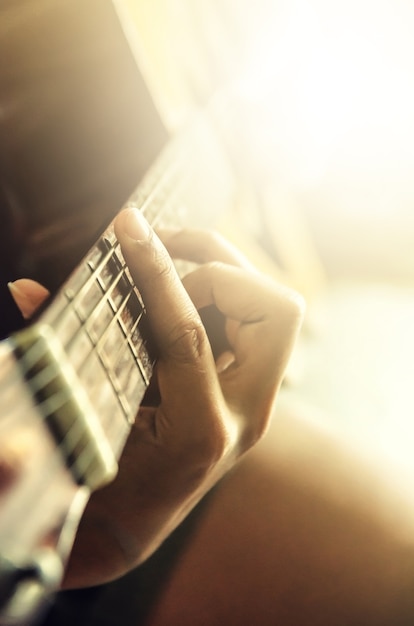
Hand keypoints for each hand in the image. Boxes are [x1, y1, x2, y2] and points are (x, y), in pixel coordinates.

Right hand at [9, 209, 303, 587]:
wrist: (127, 535)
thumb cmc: (94, 491)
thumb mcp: (75, 428)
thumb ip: (53, 357)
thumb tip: (27, 288)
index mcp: (201, 435)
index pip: (189, 332)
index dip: (154, 271)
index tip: (127, 228)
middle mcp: (247, 416)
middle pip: (274, 309)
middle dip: (217, 265)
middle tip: (157, 250)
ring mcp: (256, 403)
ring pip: (274, 309)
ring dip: (221, 273)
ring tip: (162, 266)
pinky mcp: (249, 391)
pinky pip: (254, 323)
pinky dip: (218, 294)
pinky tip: (172, 295)